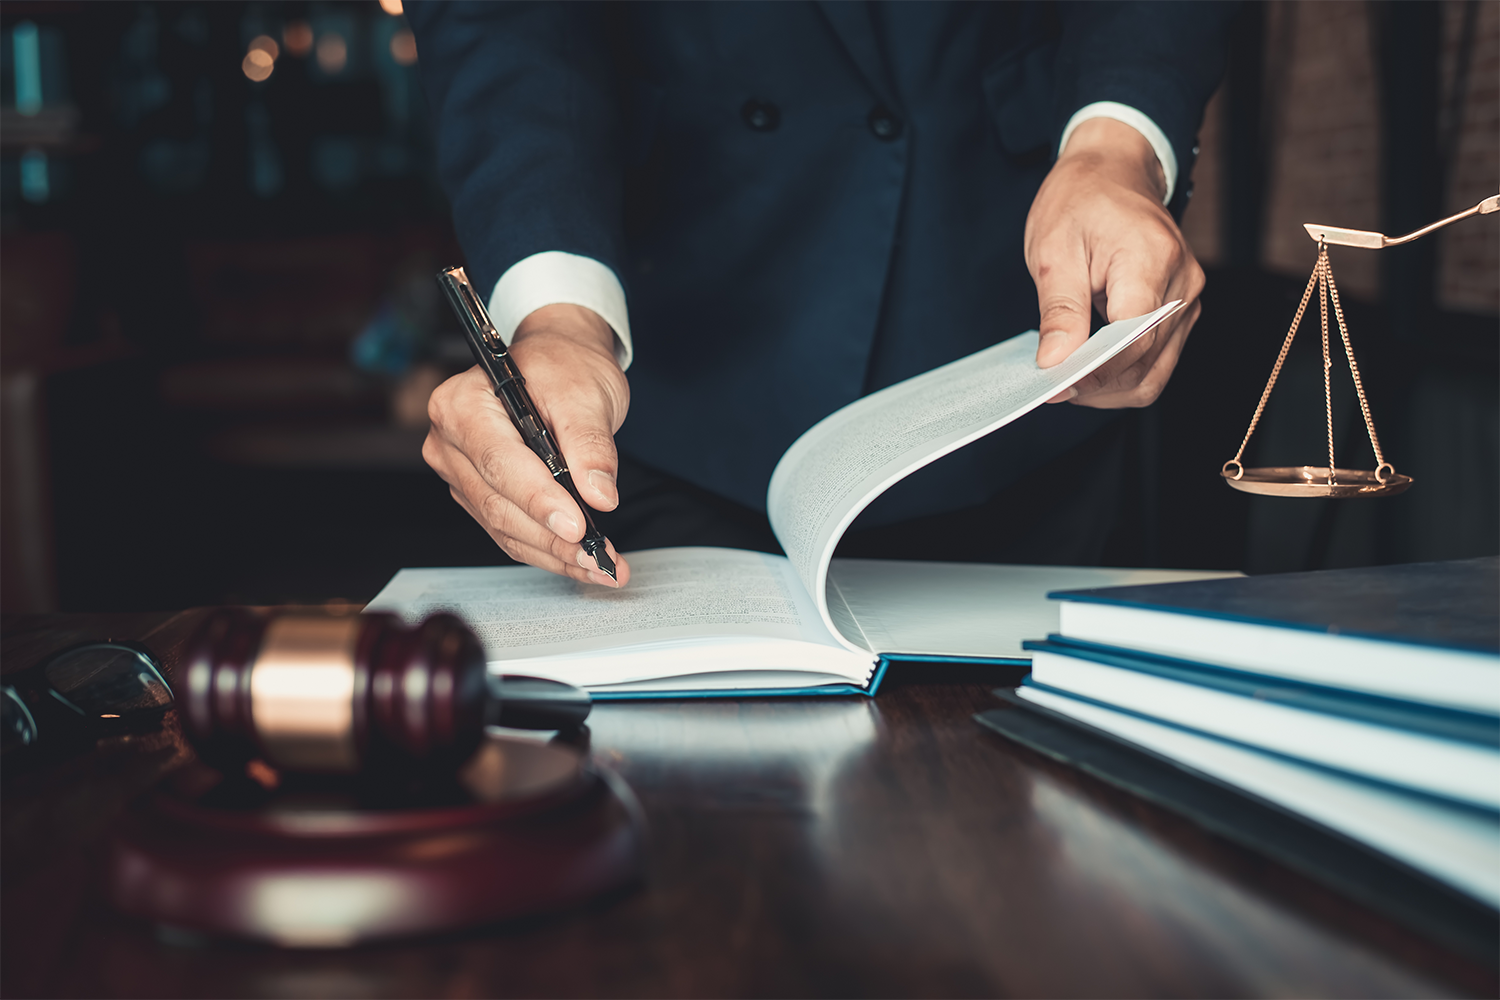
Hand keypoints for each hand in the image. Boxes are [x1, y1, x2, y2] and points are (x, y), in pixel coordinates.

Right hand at [423, 303, 631, 586]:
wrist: (558, 362)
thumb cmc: (563, 366)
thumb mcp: (585, 393)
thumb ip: (590, 444)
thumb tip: (599, 495)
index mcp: (463, 405)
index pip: (499, 462)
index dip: (538, 499)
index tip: (577, 526)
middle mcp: (450, 441)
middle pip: (498, 503)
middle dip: (553, 538)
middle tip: (599, 558)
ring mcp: (460, 471)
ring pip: (504, 527)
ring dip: (554, 553)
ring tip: (601, 566)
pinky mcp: (478, 494)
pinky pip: (509, 532)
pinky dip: (547, 550)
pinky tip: (581, 562)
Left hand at [1024, 117, 1204, 405]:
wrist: (1113, 171)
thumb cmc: (1081, 200)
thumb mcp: (1054, 249)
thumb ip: (1059, 311)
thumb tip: (1055, 363)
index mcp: (1152, 261)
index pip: (1133, 341)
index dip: (1094, 373)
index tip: (1054, 385)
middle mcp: (1183, 285)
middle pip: (1144, 364)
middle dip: (1096, 385)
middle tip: (1050, 385)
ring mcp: (1187, 300)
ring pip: (1154, 374)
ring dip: (1108, 387)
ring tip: (1066, 377)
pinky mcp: (1181, 311)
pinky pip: (1156, 361)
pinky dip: (1120, 374)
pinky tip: (1088, 367)